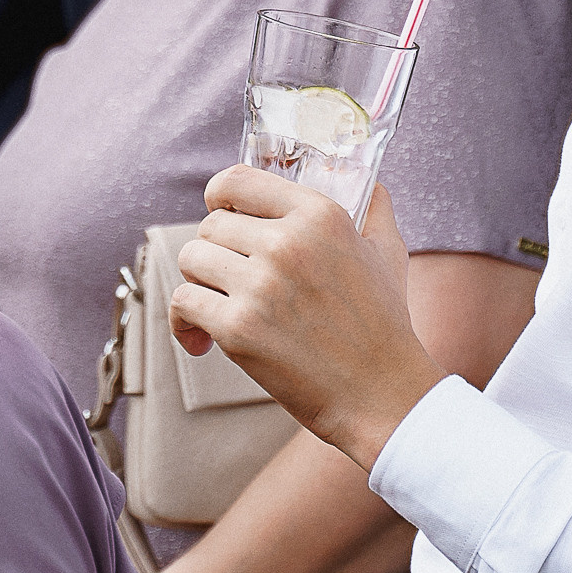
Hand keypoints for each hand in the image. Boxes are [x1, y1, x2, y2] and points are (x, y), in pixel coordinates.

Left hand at [170, 169, 445, 470]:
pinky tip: (201, 339)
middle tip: (230, 278)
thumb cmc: (384, 324)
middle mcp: (287, 243)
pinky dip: (183, 322)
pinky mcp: (238, 328)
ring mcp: (259, 286)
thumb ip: (374, 209)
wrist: (380, 393)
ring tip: (218, 303)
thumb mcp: (388, 252)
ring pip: (191, 259)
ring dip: (199, 282)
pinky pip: (183, 302)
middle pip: (211, 225)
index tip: (222, 213)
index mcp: (320, 215)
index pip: (238, 180)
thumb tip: (368, 182)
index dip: (220, 195)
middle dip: (215, 251)